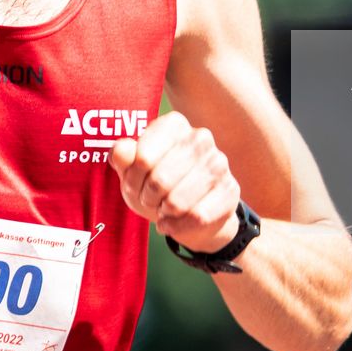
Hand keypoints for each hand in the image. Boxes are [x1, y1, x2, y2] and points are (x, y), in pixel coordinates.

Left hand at [108, 111, 241, 254]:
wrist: (191, 214)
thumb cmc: (157, 186)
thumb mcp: (133, 172)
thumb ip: (122, 158)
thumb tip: (121, 150)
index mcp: (174, 124)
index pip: (142, 157)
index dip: (131, 179)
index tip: (133, 183)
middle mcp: (200, 138)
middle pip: (159, 180)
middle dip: (147, 198)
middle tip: (149, 199)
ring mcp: (219, 163)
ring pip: (177, 201)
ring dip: (163, 213)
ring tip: (164, 209)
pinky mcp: (230, 190)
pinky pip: (196, 217)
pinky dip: (177, 226)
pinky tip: (173, 222)